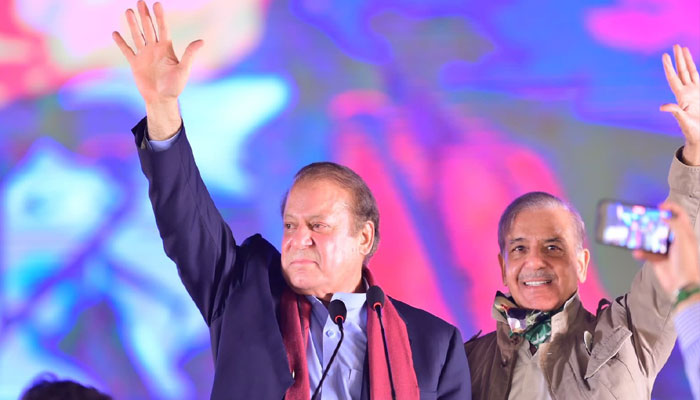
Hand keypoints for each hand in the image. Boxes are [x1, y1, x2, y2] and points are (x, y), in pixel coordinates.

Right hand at [113, 1, 202, 138]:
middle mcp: (155, 49)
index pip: (162, 28)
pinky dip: (121, 43)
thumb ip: (190, 54)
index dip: (159, 17)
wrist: (162, 100)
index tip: (156, 4)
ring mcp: (144, 55)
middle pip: (148, 28)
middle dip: (145, 15)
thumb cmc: (175, 87)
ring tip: (128, 11)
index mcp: (166, 49)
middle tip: (140, 1)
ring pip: (137, 36)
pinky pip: (127, 50)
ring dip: (133, 24)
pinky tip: (116, 33)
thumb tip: (201, 41)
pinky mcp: (135, 64)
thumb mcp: (184, 70)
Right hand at [633, 201, 699, 299]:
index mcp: (685, 233)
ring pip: (651, 237)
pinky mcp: (657, 258)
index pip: (679, 214)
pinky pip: (645, 252)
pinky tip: (638, 252)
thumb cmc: (687, 263)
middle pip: (662, 224)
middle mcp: (675, 239)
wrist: (681, 284)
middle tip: (642, 218)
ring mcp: (665, 249)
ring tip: (636, 234)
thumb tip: (663, 216)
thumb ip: (674, 225)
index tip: (658, 206)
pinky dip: (640, 252)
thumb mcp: (684, 240)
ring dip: (643, 237)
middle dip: (652, 221)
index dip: (670, 207)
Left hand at [661, 45, 699, 164]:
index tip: (665, 56)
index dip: (669, 67)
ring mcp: (695, 92)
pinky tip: (693, 64)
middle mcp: (686, 92)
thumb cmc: (691, 130)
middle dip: (678, 59)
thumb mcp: (682, 120)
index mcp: (681, 96)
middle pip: (682, 71)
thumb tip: (662, 107)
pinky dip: (696, 70)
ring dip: (687, 61)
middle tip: (675, 45)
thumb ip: (675, 111)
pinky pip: (698, 78)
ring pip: (690, 72)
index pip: (673, 78)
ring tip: (683, 49)